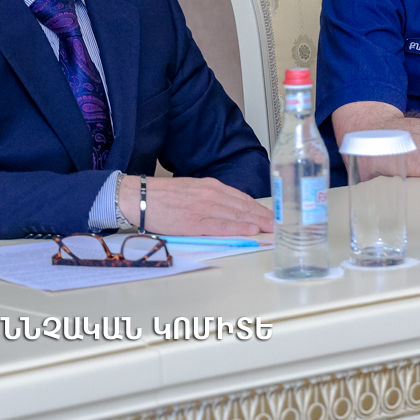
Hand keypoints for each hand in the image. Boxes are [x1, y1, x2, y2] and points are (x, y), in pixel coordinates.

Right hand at [117, 175, 273, 236]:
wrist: (140, 197)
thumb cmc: (165, 196)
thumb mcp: (193, 189)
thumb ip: (213, 197)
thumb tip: (230, 208)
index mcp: (212, 187)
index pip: (242, 198)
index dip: (259, 208)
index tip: (272, 215)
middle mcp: (212, 195)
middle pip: (244, 207)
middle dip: (263, 216)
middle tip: (279, 224)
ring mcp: (204, 208)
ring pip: (237, 216)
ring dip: (257, 223)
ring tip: (272, 229)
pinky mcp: (194, 221)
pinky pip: (221, 226)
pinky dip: (238, 229)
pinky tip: (250, 231)